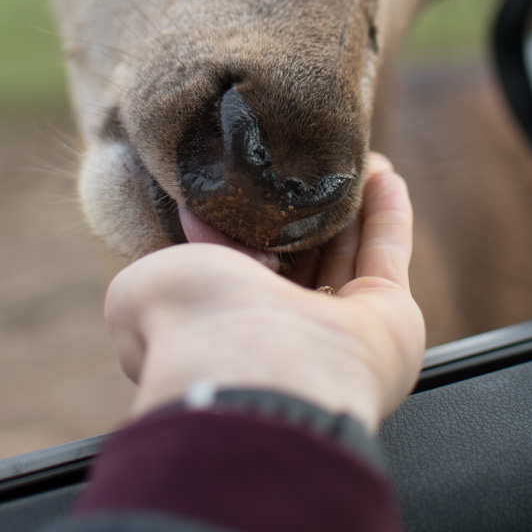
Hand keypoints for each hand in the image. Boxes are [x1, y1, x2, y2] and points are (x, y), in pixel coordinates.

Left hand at [105, 154, 425, 431]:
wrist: (251, 373)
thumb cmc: (188, 330)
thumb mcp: (142, 284)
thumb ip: (167, 253)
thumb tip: (192, 217)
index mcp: (223, 328)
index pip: (237, 265)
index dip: (242, 222)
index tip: (248, 183)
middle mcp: (283, 334)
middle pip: (301, 258)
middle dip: (305, 211)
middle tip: (307, 165)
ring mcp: (340, 328)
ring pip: (348, 253)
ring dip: (352, 204)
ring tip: (350, 158)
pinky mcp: (389, 316)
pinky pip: (388, 253)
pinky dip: (389, 213)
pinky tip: (383, 174)